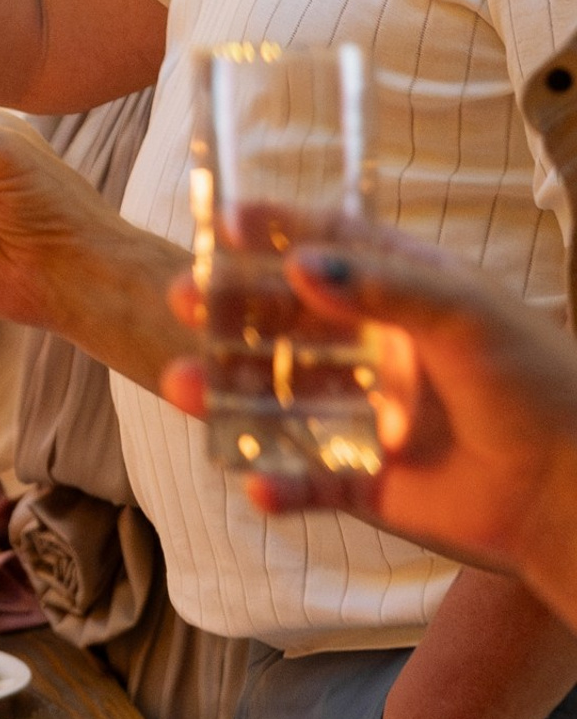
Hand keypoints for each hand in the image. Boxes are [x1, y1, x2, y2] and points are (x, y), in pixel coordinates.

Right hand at [159, 232, 576, 619]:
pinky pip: (307, 479)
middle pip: (281, 320)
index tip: (223, 222)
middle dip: (226, 311)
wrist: (576, 495)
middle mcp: (373, 347)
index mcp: (400, 293)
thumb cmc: (535, 384)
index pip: (326, 248)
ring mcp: (365, 415)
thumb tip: (297, 267)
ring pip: (277, 398)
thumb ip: (382, 286)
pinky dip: (277, 482)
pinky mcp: (368, 481)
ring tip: (182, 388)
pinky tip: (255, 482)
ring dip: (226, 393)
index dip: (274, 232)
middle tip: (182, 300)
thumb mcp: (464, 315)